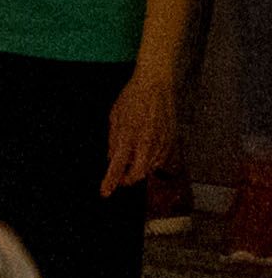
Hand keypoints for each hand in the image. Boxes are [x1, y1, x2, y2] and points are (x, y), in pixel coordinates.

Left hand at [104, 68, 179, 200]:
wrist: (156, 85)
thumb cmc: (132, 98)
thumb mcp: (114, 117)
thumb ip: (113, 140)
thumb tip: (112, 158)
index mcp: (128, 135)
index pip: (118, 166)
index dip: (110, 182)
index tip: (105, 192)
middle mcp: (147, 142)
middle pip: (138, 174)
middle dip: (127, 180)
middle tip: (118, 179)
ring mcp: (162, 142)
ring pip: (151, 168)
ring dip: (139, 170)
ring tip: (131, 161)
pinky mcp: (172, 140)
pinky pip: (161, 159)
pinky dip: (152, 161)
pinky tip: (145, 153)